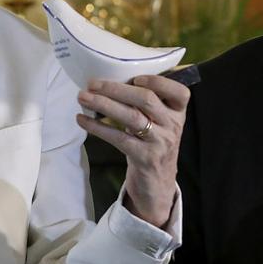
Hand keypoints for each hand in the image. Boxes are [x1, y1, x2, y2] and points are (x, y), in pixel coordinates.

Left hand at [77, 75, 189, 226]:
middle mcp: (172, 126)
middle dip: (116, 89)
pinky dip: (98, 127)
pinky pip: (118, 138)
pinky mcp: (144, 158)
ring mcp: (160, 143)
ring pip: (131, 117)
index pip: (179, 92)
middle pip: (147, 99)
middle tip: (92, 83)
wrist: (158, 185)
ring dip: (104, 104)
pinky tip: (82, 120)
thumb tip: (113, 81)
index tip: (135, 77)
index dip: (158, 81)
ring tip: (83, 97)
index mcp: (178, 113)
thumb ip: (147, 104)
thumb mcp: (159, 123)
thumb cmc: (153, 145)